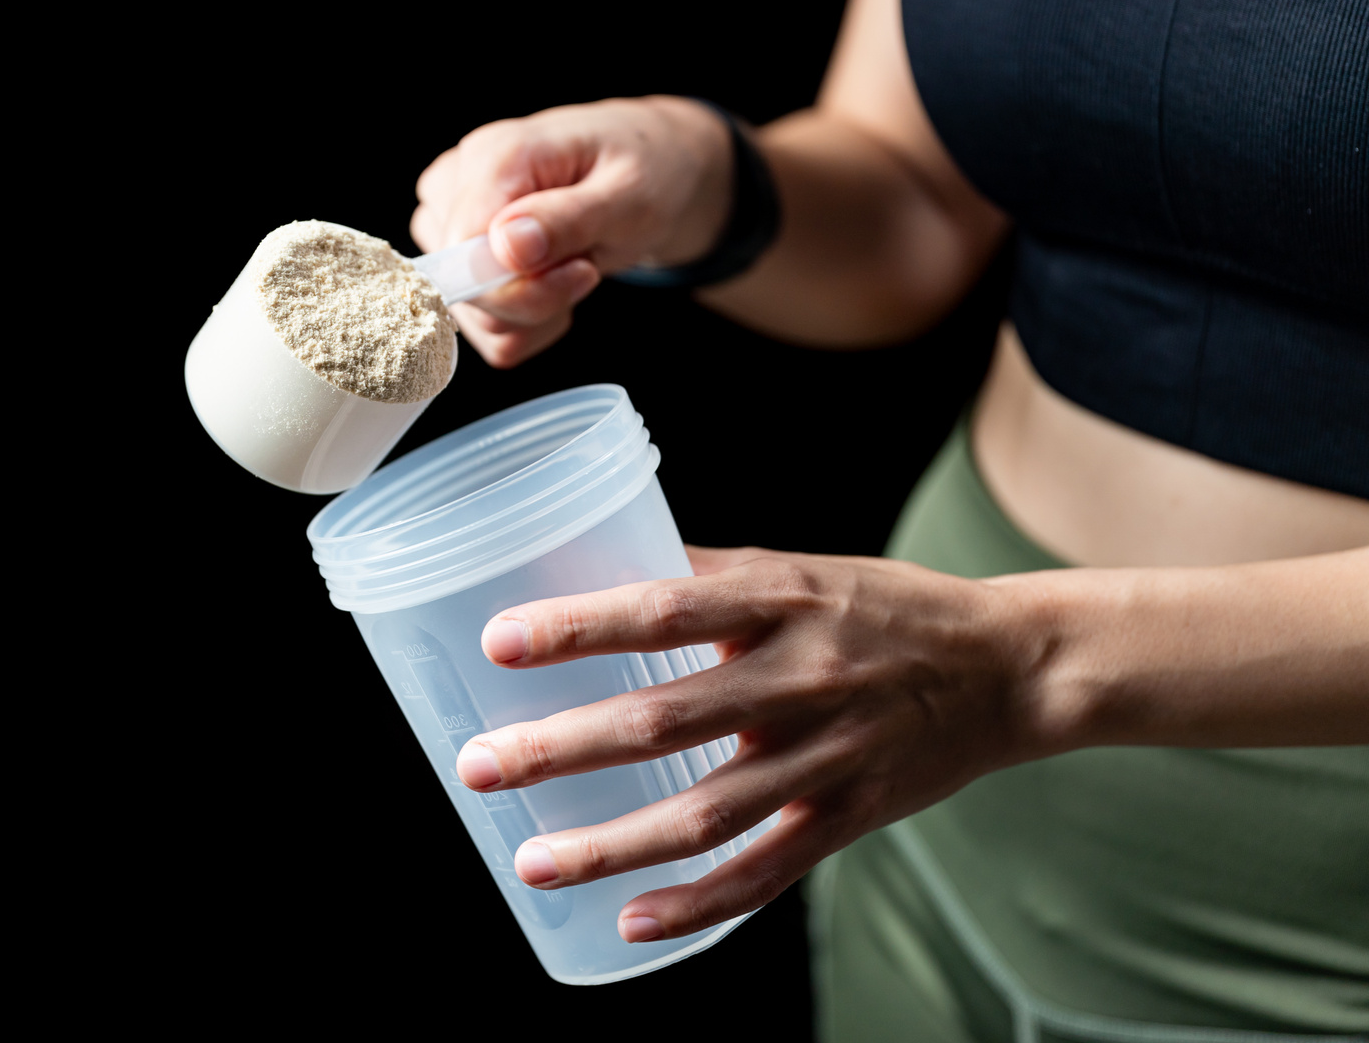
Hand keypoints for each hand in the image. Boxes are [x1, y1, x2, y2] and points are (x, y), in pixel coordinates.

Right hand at [410, 96, 733, 366]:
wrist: (649, 173)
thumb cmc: (643, 173)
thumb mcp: (629, 195)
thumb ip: (567, 220)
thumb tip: (505, 246)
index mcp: (492, 154)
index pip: (464, 249)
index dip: (521, 283)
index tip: (583, 271)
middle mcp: (455, 185)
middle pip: (461, 287)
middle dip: (534, 300)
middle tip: (586, 266)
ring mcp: (449, 222)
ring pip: (469, 315)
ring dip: (533, 316)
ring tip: (572, 268)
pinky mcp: (457, 257)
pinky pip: (479, 327)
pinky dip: (525, 325)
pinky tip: (554, 286)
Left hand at [452, 545, 1045, 942]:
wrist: (1009, 665)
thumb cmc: (885, 607)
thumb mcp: (800, 567)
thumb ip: (707, 576)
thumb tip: (601, 568)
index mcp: (782, 598)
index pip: (663, 609)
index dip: (579, 627)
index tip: (500, 641)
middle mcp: (802, 676)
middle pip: (665, 719)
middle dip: (562, 746)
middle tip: (480, 766)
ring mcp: (828, 755)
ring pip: (707, 812)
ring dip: (612, 843)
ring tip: (531, 861)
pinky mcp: (853, 815)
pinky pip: (768, 870)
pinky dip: (701, 903)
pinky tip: (633, 922)